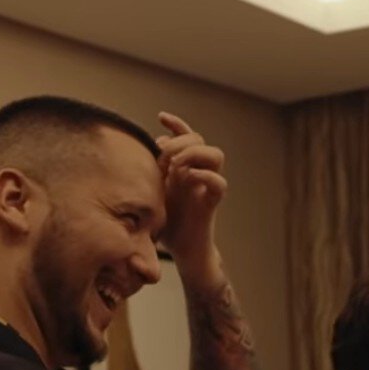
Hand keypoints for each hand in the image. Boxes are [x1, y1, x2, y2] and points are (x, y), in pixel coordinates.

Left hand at [154, 111, 226, 266]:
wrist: (181, 252)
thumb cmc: (166, 224)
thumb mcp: (152, 192)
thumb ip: (150, 171)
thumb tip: (149, 148)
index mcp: (184, 168)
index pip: (186, 137)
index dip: (177, 124)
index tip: (161, 117)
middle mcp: (197, 173)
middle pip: (201, 140)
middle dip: (181, 141)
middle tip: (164, 156)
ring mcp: (206, 187)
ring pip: (216, 155)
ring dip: (195, 154)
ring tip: (176, 166)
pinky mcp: (211, 203)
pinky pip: (219, 183)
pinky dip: (204, 176)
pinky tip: (186, 179)